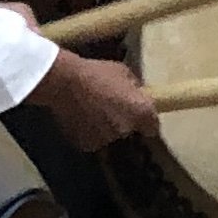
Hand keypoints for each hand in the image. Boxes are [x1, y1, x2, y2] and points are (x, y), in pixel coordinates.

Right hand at [28, 46, 158, 149]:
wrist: (64, 82)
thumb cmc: (96, 72)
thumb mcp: (124, 72)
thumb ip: (134, 88)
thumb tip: (136, 94)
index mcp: (141, 111)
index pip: (153, 126)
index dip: (147, 121)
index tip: (140, 116)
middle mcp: (126, 130)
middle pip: (129, 129)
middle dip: (123, 120)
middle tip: (110, 106)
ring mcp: (106, 139)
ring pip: (110, 135)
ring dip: (105, 126)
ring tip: (92, 110)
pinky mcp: (87, 145)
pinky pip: (92, 138)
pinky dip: (88, 131)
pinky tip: (81, 117)